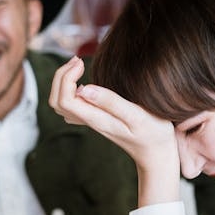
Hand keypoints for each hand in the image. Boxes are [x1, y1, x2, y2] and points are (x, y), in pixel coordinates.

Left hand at [49, 57, 180, 205]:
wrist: (157, 153)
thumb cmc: (153, 133)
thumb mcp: (137, 115)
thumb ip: (111, 102)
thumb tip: (83, 89)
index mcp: (97, 119)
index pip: (65, 100)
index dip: (66, 77)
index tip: (82, 63)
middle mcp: (90, 121)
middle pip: (56, 101)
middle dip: (60, 76)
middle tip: (78, 60)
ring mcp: (92, 121)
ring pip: (61, 104)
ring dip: (63, 82)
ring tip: (78, 65)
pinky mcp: (97, 119)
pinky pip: (72, 106)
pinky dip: (69, 90)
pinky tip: (83, 80)